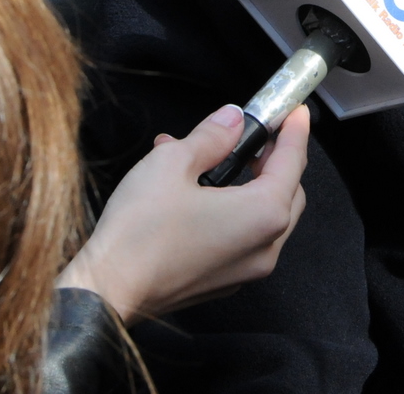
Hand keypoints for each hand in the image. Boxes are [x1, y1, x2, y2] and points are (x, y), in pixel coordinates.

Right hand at [57, 103, 309, 322]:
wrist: (107, 291)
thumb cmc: (139, 233)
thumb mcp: (173, 161)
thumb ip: (212, 136)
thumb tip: (231, 121)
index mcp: (262, 214)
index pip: (292, 161)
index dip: (294, 130)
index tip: (295, 111)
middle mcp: (264, 247)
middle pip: (287, 191)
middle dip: (273, 159)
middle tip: (252, 135)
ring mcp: (245, 270)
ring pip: (265, 215)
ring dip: (246, 183)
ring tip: (209, 157)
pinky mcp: (223, 281)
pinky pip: (242, 237)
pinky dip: (231, 209)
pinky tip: (196, 189)